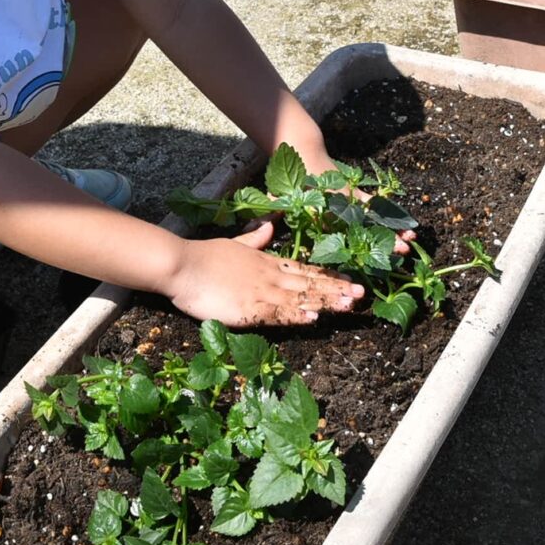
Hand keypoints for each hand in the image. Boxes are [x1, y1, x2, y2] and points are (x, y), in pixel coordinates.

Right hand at [167, 222, 363, 325]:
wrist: (183, 264)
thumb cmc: (205, 256)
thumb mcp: (236, 243)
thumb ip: (255, 239)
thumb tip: (270, 227)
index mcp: (268, 262)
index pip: (306, 270)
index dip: (329, 276)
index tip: (350, 281)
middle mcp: (271, 275)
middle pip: (310, 283)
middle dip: (337, 289)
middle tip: (362, 295)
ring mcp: (261, 291)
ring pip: (300, 298)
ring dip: (325, 302)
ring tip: (348, 305)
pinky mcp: (248, 307)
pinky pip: (278, 313)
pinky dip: (297, 314)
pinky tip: (313, 317)